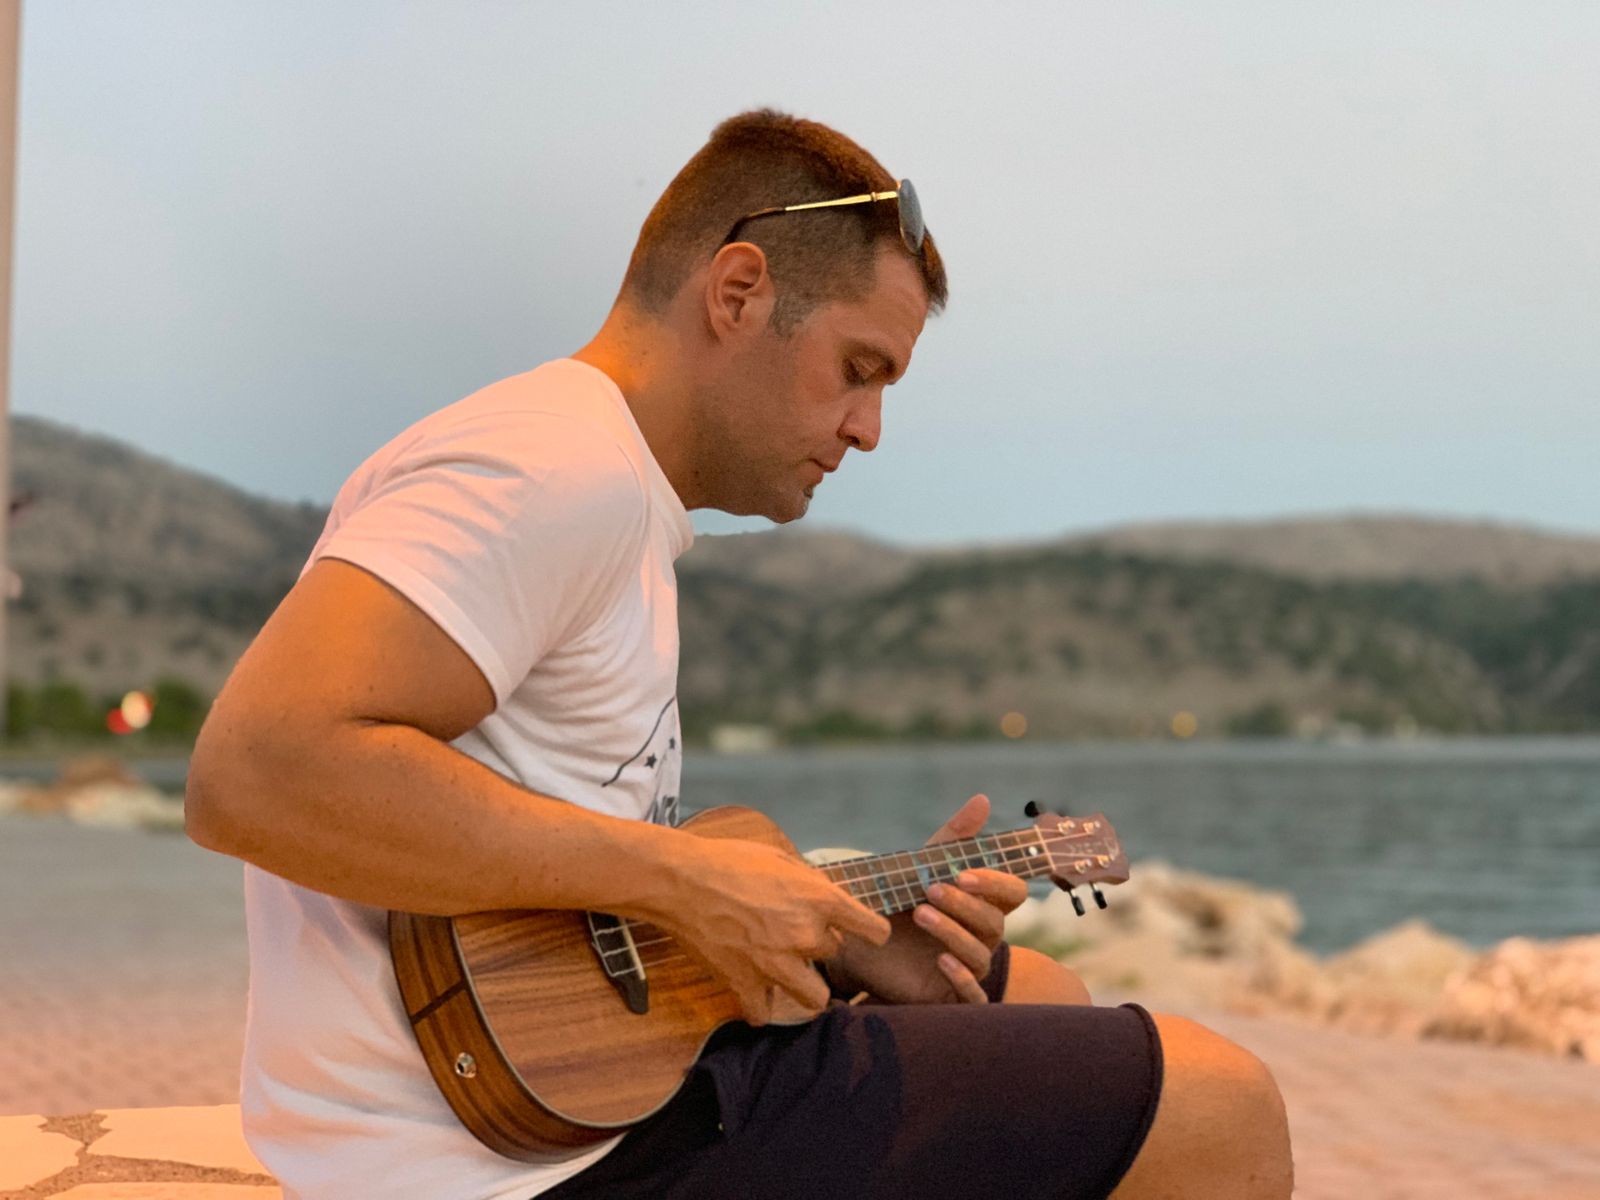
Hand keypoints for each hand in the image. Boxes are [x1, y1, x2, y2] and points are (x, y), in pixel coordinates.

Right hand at [647, 835, 890, 1026]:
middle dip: (819, 944)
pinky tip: (753, 989)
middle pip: (836, 954)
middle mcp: (805, 935)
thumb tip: (825, 895)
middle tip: (793, 932)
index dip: (870, 930)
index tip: (863, 931)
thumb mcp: (780, 857)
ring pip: (815, 998)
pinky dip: (759, 1005)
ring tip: (788, 971)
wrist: (681, 880)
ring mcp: (776, 964)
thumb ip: (810, 881)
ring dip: (805, 985)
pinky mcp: (745, 984)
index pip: (874, 930)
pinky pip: (764, 1013)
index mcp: (819, 899)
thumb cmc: (729, 860)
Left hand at [826, 794, 1028, 1004]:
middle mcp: (982, 936)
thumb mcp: (922, 866)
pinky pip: (974, 996)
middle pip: (994, 921)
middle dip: (966, 904)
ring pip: (980, 953)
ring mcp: (969, 967)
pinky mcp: (950, 995)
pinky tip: (942, 961)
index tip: (962, 873)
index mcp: (982, 903)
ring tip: (920, 913)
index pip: (1012, 892)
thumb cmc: (897, 900)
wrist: (857, 942)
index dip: (996, 883)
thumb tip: (983, 799)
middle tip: (931, 889)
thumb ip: (954, 837)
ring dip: (953, 931)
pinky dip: (962, 978)